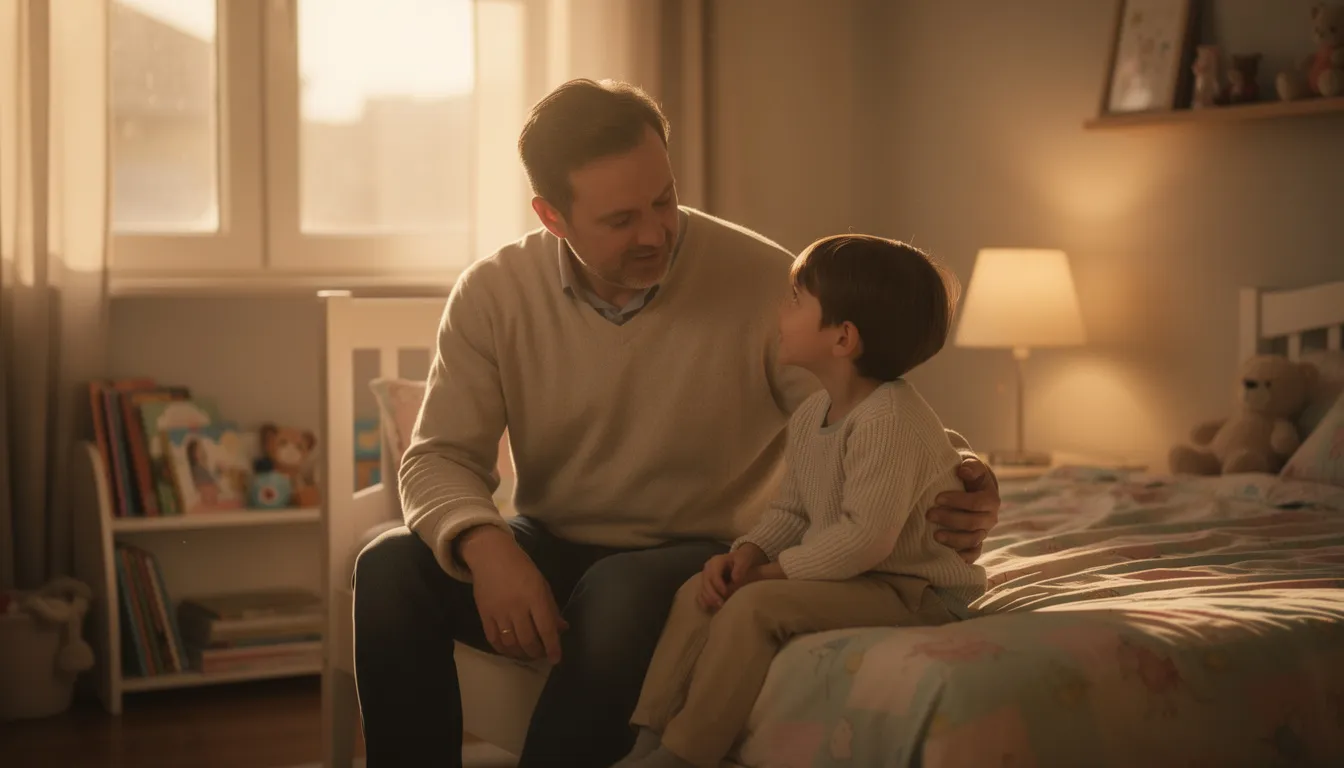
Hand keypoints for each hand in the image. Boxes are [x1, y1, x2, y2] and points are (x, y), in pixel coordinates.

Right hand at [459, 526, 567, 663]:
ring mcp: (499, 612)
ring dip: (521, 653)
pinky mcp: (484, 614)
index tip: (556, 659)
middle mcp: (517, 607)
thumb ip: (551, 608)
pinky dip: (503, 649)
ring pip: (511, 643)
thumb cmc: (521, 567)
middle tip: (541, 654)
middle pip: (528, 640)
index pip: (546, 628)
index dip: (553, 647)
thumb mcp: (542, 584)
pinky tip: (510, 650)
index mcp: (535, 596)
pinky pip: (493, 639)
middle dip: (537, 652)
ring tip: (527, 654)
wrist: (490, 555)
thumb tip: (562, 629)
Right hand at [699, 544, 767, 609]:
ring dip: (709, 600)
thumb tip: (735, 579)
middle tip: (722, 605)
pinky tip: (709, 608)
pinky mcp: (705, 585)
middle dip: (713, 595)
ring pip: (702, 590)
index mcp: (716, 562)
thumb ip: (740, 567)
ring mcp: (705, 577)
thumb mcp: (743, 559)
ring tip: (719, 607)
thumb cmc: (741, 559)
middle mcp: (707, 569)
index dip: (719, 585)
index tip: (726, 593)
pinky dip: (703, 602)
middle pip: (706, 584)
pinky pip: (700, 594)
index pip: (714, 575)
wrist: (739, 560)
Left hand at [927, 456, 1000, 564]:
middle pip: (973, 523)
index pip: (977, 503)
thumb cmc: (966, 474)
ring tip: (935, 535)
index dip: (957, 501)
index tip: (937, 498)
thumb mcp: (970, 464)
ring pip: (972, 540)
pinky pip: (973, 554)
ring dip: (953, 540)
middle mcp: (990, 518)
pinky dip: (963, 557)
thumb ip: (971, 465)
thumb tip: (963, 471)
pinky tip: (948, 556)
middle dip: (950, 520)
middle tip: (929, 515)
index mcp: (991, 499)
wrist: (967, 485)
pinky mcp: (975, 543)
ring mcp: (983, 532)